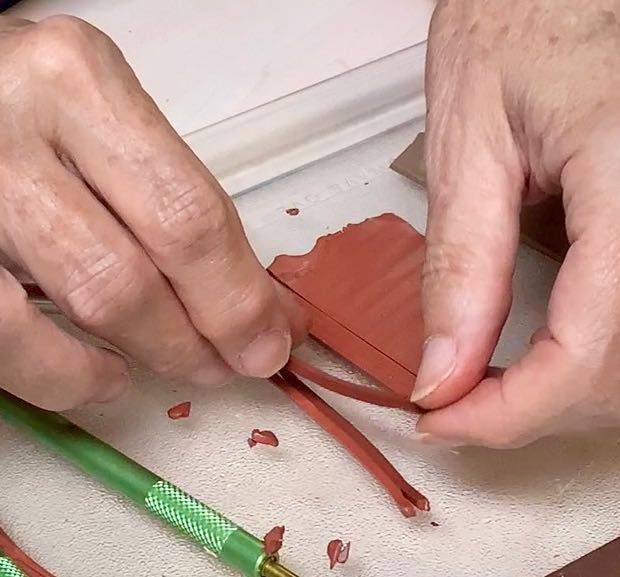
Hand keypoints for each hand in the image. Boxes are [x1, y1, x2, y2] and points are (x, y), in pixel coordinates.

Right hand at [0, 15, 305, 410]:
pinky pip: (9, 339)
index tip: (273, 334)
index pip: (186, 214)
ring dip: (153, 354)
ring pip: (79, 307)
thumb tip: (256, 295)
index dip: (239, 296)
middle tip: (240, 359)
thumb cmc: (40, 107)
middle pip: (134, 272)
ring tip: (190, 365)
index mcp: (81, 87)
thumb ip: (177, 198)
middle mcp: (12, 133)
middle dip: (205, 336)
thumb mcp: (114, 122)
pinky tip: (106, 374)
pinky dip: (67, 374)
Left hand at [413, 0, 619, 446]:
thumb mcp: (470, 143)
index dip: (512, 412)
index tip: (440, 421)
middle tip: (455, 406)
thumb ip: (463, 263)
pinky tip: (538, 347)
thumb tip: (443, 371)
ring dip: (564, 393)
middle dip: (534, 411)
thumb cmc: (519, 24)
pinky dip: (586, 356)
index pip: (590, 346)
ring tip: (489, 383)